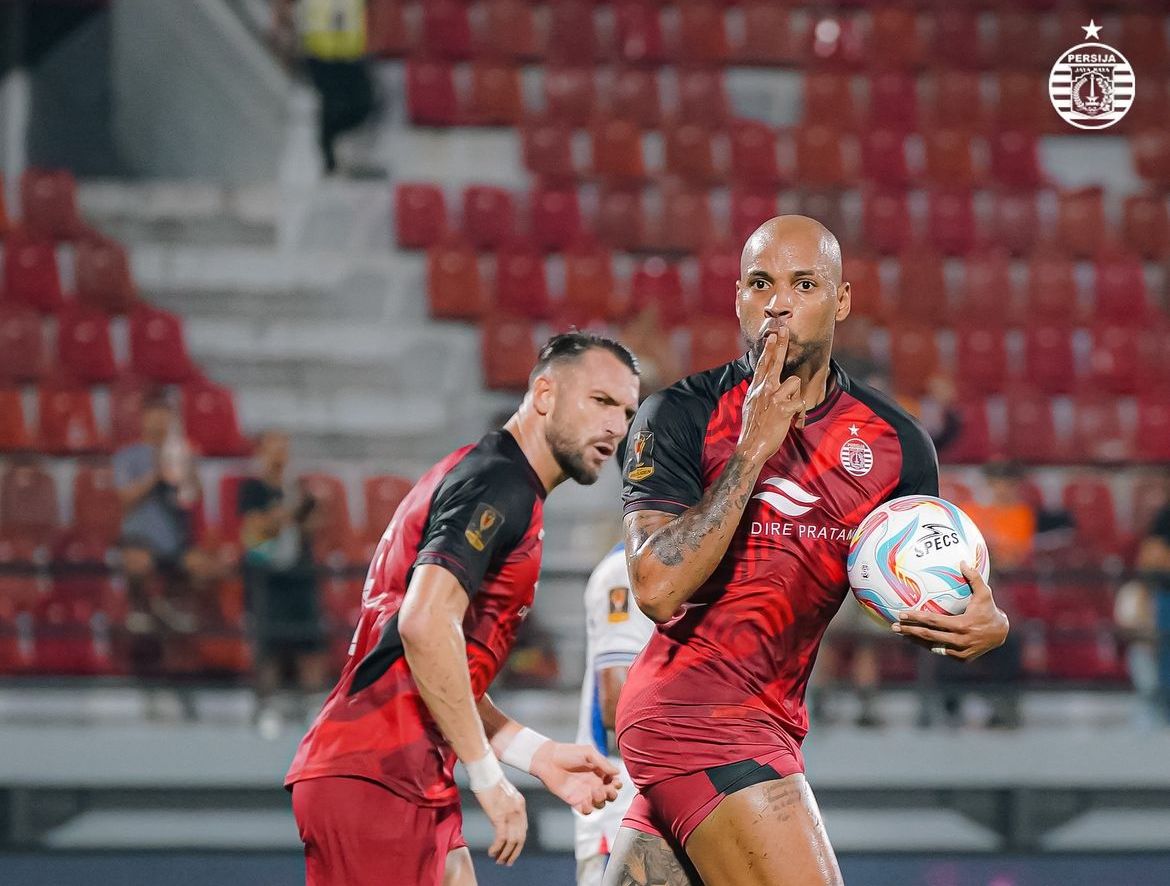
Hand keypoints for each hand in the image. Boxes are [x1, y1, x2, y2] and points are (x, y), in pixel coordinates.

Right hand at [472, 776, 526, 865]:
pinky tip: (492, 852)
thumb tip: (501, 816)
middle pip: (520, 837)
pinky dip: (497, 848)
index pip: (523, 828)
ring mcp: (510, 813)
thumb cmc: (489, 779)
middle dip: (514, 852)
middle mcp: (518, 809)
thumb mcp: (503, 793)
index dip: (518, 842)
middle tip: (506, 862)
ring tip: (498, 860)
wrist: (485, 770)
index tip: (512, 851)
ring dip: (505, 853)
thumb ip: (506, 805)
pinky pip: (501, 838)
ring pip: (512, 841)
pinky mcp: (499, 815)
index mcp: (520, 803)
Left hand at [530, 741, 621, 814]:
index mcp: (599, 772)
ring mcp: (585, 793)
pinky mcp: (574, 801)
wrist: (548, 759)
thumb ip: (603, 762)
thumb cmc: (567, 753)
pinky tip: (586, 802)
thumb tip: (618, 772)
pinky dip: (589, 809)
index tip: (616, 782)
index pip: (614, 782)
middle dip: (612, 795)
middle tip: (607, 789)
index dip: (617, 785)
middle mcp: (594, 784)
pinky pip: (586, 811)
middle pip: (610, 796)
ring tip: (595, 792)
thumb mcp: (588, 753)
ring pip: (600, 804)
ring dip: (601, 801)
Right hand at [736, 327, 805, 464]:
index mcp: (756, 388)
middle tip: (784, 330)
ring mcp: (773, 397)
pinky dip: (800, 414)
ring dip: (796, 396)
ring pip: (795, 382)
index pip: (763, 364)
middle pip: (775, 362)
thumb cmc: (753, 427)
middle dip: (780, 345)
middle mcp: (764, 389)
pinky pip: (800, 403)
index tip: (773, 335)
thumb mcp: (751, 405)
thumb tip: (765, 385)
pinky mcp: (783, 408)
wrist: (750, 446)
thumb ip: (759, 392)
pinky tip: (793, 422)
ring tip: (788, 410)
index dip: (769, 349)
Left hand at [892, 562, 1009, 660]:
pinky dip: (929, 646)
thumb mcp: (985, 593)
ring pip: (932, 646)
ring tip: (901, 634)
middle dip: (909, 631)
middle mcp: (960, 640)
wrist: (1002, 633)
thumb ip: (974, 577)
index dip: (916, 617)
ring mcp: (960, 651)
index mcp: (963, 625)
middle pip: (929, 636)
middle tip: (894, 626)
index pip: (934, 621)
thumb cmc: (989, 609)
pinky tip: (917, 640)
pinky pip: (941, 651)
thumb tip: (962, 561)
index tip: (901, 614)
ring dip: (916, 640)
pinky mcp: (962, 658)